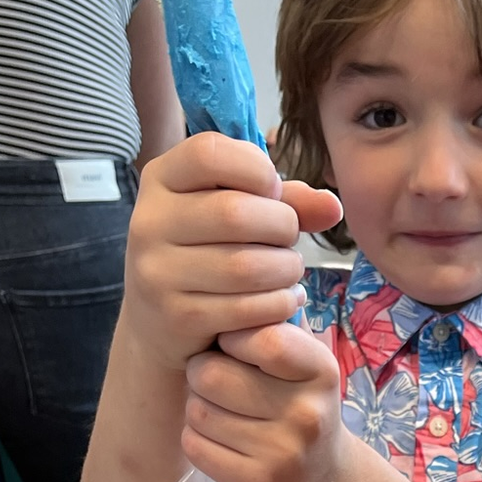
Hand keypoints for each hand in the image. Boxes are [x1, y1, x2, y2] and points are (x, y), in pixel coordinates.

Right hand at [121, 131, 341, 366]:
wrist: (161, 327)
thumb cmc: (209, 255)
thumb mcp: (236, 214)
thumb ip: (284, 201)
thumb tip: (333, 206)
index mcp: (161, 179)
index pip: (208, 153)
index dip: (256, 169)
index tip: (272, 192)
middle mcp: (148, 222)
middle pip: (234, 212)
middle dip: (282, 227)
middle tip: (288, 240)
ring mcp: (158, 272)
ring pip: (245, 266)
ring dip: (286, 270)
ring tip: (289, 272)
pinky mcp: (178, 317)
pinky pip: (248, 308)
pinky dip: (279, 304)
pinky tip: (284, 300)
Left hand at [181, 319, 349, 481]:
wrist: (323, 478)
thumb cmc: (300, 405)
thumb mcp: (303, 363)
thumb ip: (272, 327)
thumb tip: (227, 292)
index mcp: (320, 371)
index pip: (262, 338)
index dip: (230, 338)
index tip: (231, 346)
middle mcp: (307, 413)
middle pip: (212, 375)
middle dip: (202, 373)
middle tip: (218, 382)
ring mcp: (284, 453)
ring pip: (198, 412)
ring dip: (200, 409)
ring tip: (225, 414)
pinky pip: (195, 446)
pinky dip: (198, 441)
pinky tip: (223, 443)